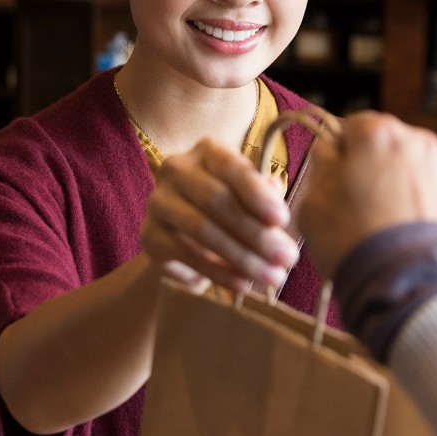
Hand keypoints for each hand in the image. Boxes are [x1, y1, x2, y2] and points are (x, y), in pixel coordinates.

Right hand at [141, 138, 300, 291]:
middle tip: (287, 258)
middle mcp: (176, 169)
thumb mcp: (252, 199)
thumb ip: (265, 196)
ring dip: (242, 257)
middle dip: (257, 233)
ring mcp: (158, 201)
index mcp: (207, 151)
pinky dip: (219, 273)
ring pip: (202, 229)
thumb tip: (276, 196)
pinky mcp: (149, 236)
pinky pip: (187, 255)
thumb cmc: (230, 211)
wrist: (186, 242)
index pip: (232, 167)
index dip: (257, 193)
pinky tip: (243, 285)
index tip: (282, 220)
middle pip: (217, 200)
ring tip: (272, 277)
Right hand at [295, 111, 436, 277]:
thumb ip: (320, 166)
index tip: (334, 176)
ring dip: (398, 189)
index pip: (351, 126)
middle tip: (355, 206)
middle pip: (386, 147)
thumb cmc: (354, 240)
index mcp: (377, 133)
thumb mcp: (313, 201)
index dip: (340, 153)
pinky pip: (432, 197)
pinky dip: (420, 210)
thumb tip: (328, 154)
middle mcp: (417, 143)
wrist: (406, 283)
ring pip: (412, 171)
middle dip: (372, 169)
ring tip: (381, 227)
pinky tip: (403, 236)